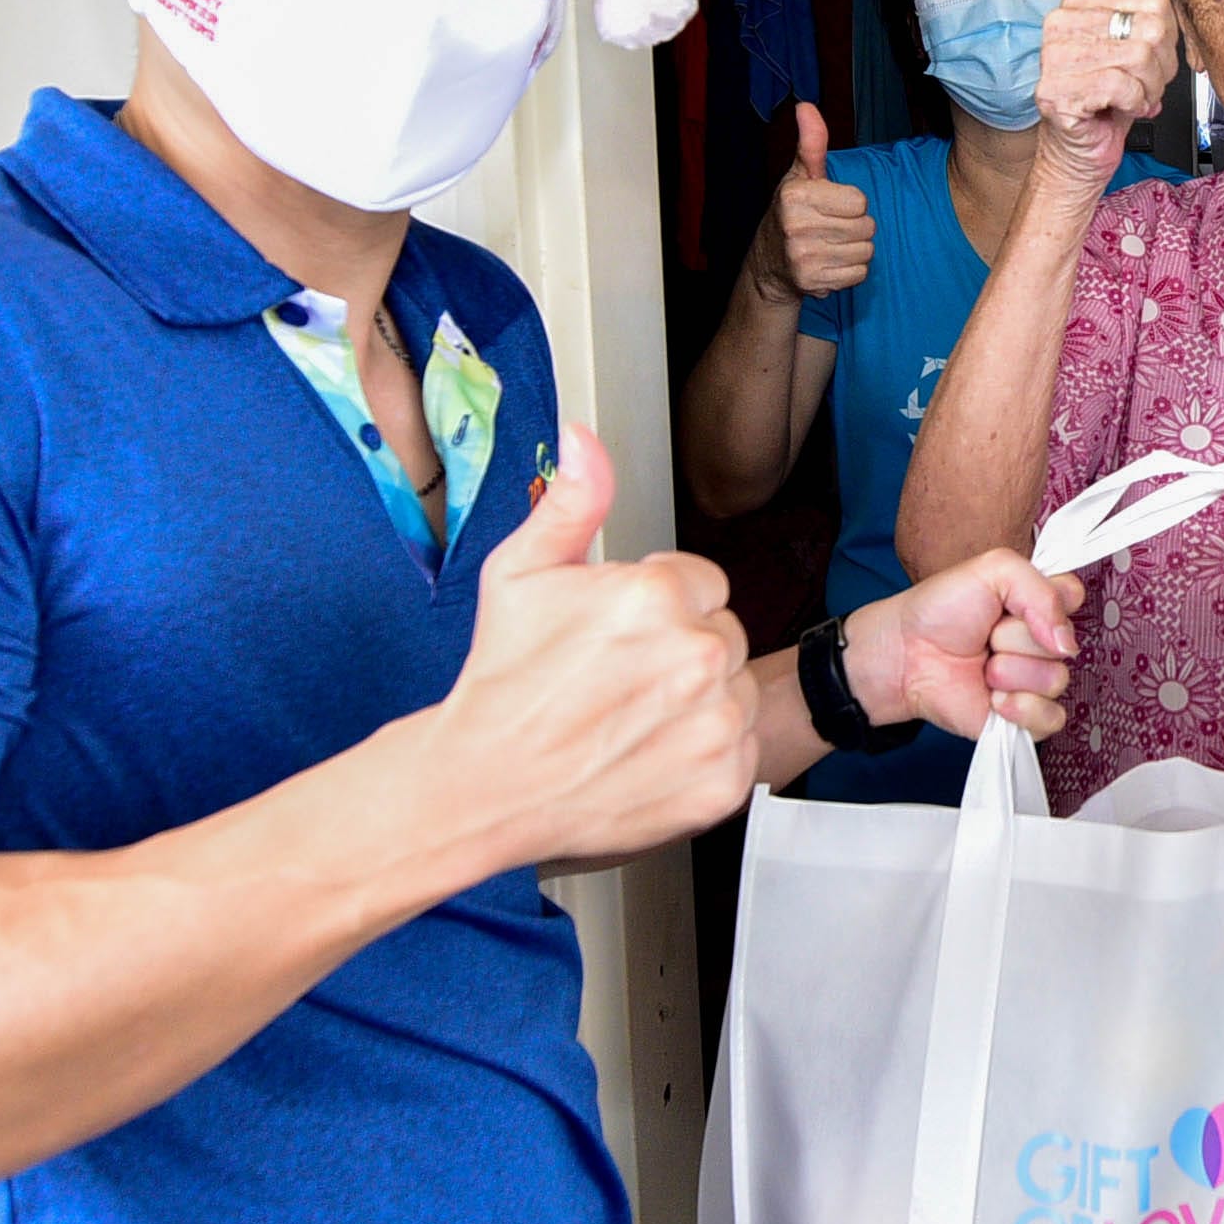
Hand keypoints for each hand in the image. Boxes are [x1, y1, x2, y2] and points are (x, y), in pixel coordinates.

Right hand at [414, 435, 757, 873]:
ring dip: (699, 702)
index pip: (702, 584)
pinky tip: (649, 755)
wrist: (484, 783)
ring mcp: (715, 723)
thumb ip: (572, 501)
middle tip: (618, 681)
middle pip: (722, 635)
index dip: (657, 608)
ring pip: (736, 692)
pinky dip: (705, 756)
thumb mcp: (520, 572)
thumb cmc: (501, 680)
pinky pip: (739, 749)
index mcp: (658, 594)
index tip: (617, 637)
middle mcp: (698, 655)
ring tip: (631, 719)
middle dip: (680, 651)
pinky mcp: (722, 781)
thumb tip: (584, 440)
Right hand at [746, 104, 874, 301]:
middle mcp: (796, 226)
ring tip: (831, 246)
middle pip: (866, 227)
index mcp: (796, 195)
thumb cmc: (791, 212)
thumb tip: (806, 106)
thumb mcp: (800, 175)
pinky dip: (850, 271)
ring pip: (866, 252)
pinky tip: (830, 264)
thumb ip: (811, 143)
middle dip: (855, 227)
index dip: (851, 204)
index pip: (859, 201)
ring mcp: (803, 257)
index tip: (831, 206)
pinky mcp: (812, 282)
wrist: (769, 264)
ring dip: (854, 250)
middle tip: (831, 228)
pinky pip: (859, 274)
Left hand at [844, 550, 1086, 739]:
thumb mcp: (993, 570)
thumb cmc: (942, 608)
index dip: (1050, 602)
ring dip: (1010, 672)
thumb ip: (1041, 590)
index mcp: (1040, 603)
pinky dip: (1020, 708)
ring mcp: (1036, 681)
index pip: (1075, 597)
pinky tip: (992, 698)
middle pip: (1064, 643)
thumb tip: (1067, 644)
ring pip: (1055, 680)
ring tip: (982, 666)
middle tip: (986, 635)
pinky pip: (1051, 718)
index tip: (1014, 603)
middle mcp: (1044, 643)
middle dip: (1016, 638)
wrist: (906, 653)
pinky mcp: (1025, 718)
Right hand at [1035, 0, 1180, 187]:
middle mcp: (1059, 24)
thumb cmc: (1104, 94)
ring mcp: (1052, 58)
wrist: (1079, 148)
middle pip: (1150, 30)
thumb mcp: (1122, 30)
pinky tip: (1116, 108)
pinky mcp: (1056, 91)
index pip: (1154, 3)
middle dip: (1158, 68)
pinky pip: (1122, 86)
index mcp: (1077, 3)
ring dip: (1146, 89)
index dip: (1164, 39)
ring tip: (1127, 97)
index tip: (1144, 57)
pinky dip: (1132, 104)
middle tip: (1137, 82)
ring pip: (1138, 60)